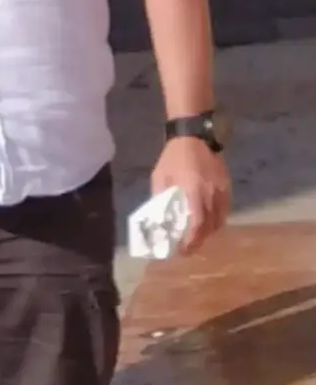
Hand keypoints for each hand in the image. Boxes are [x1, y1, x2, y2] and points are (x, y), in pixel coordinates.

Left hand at [151, 137, 230, 254]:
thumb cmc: (174, 156)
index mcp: (192, 190)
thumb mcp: (160, 175)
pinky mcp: (227, 186)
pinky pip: (226, 211)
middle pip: (210, 227)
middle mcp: (210, 193)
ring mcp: (221, 190)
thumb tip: (158, 219)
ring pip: (220, 221)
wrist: (194, 135)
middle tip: (188, 247)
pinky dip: (218, 221)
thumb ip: (160, 197)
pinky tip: (209, 223)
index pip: (196, 224)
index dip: (191, 240)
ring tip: (197, 236)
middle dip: (199, 241)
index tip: (182, 249)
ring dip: (209, 233)